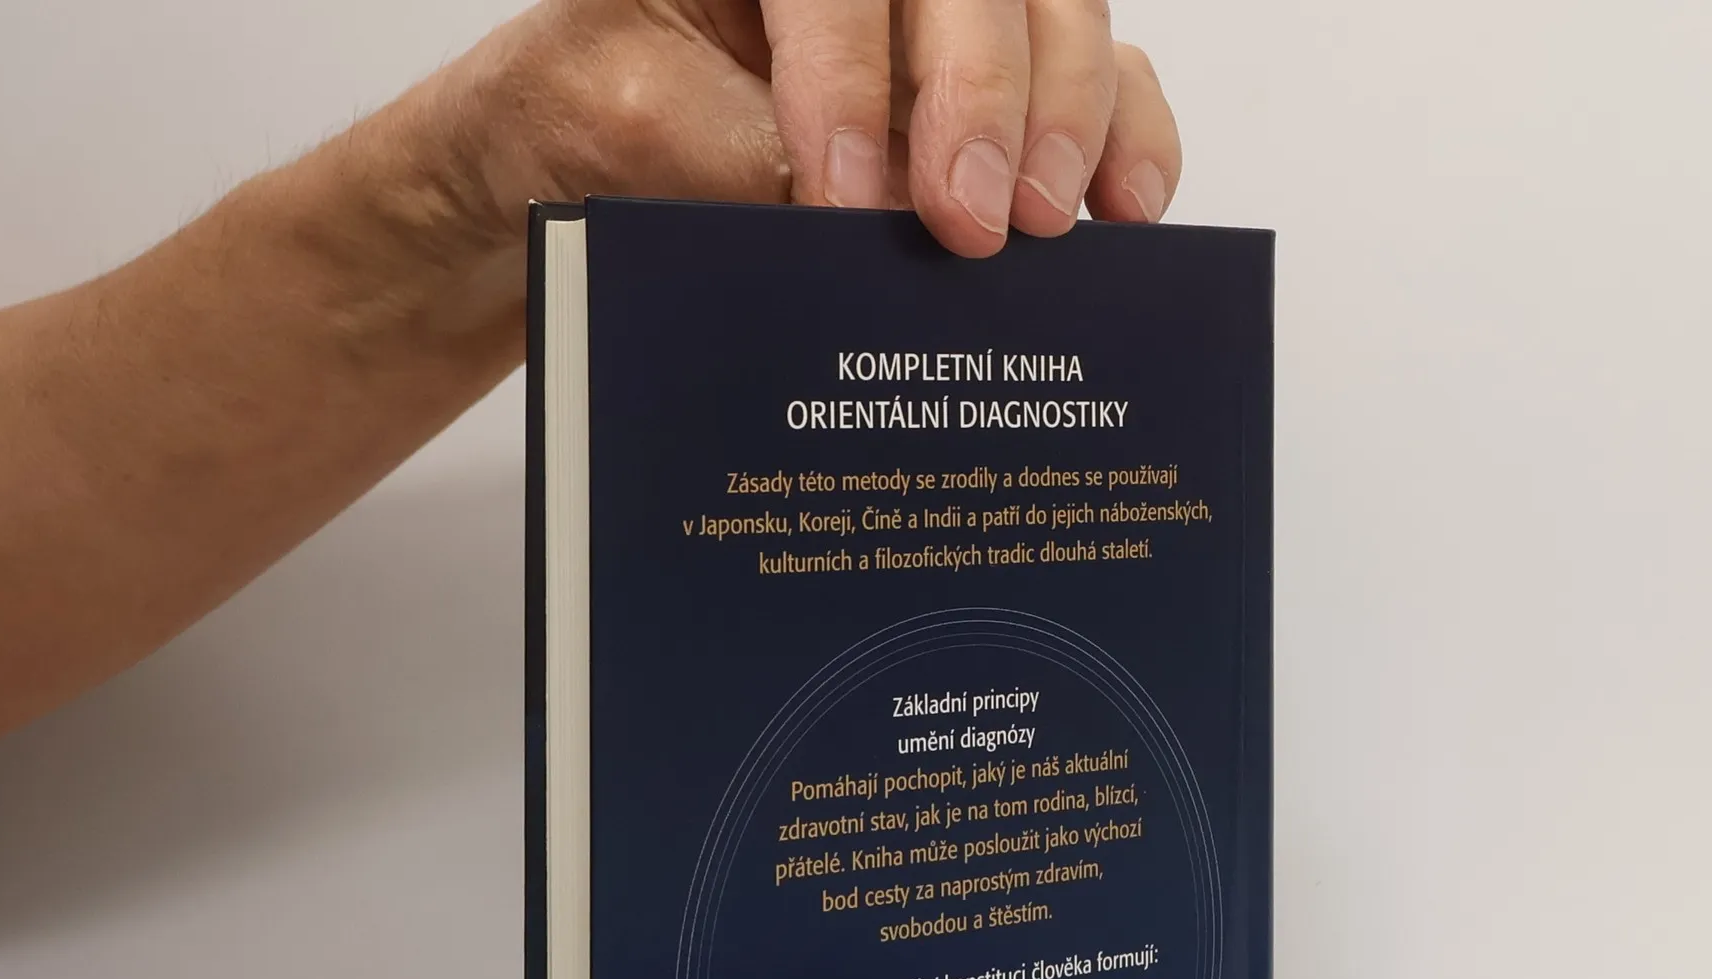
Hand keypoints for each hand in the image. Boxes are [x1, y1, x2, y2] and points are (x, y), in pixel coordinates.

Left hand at [437, 0, 1181, 261]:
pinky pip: (1106, 74)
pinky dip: (1129, 137)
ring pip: (1058, 13)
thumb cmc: (588, 117)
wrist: (582, 152)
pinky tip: (1122, 210)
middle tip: (970, 222)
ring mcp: (947, 11)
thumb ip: (732, 157)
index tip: (847, 196)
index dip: (851, 80)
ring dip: (1066, 118)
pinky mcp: (1001, 74)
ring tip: (1044, 222)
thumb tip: (853, 225)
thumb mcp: (620, 121)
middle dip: (981, 99)